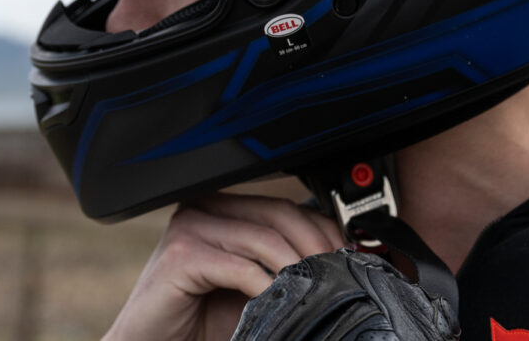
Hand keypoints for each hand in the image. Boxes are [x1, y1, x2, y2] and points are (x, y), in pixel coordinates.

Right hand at [101, 192, 343, 340]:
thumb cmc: (197, 322)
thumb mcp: (252, 288)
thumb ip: (280, 268)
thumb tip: (337, 264)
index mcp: (221, 208)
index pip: (285, 206)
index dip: (322, 230)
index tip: (348, 259)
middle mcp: (204, 208)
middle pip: (279, 214)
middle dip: (317, 248)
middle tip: (341, 278)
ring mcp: (190, 226)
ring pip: (264, 238)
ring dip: (298, 269)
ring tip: (316, 293)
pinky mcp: (181, 255)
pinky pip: (240, 267)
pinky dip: (267, 287)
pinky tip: (278, 305)